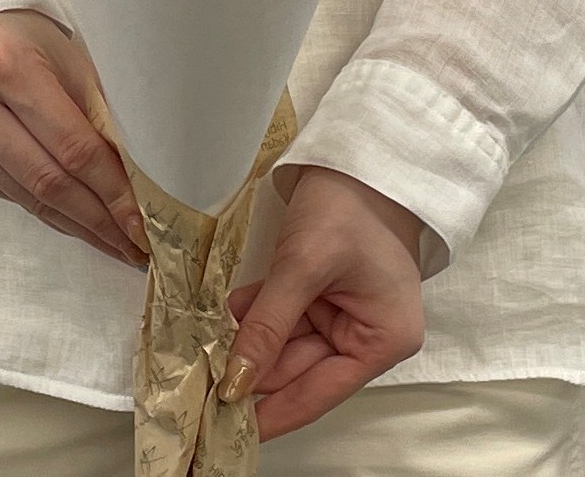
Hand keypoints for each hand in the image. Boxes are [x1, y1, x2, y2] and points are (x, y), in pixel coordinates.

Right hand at [0, 9, 149, 267]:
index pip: (72, 145)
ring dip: (74, 225)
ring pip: (26, 197)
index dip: (111, 189)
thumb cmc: (25, 42)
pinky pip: (6, 194)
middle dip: (97, 220)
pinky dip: (44, 210)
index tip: (141, 222)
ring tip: (112, 242)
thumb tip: (128, 184)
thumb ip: (94, 116)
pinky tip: (73, 220)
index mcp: (9, 66)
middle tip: (134, 246)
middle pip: (47, 180)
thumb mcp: (68, 62)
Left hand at [220, 165, 425, 439]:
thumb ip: (269, 326)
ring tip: (207, 348)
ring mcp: (345, 311)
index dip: (271, 413)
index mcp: (382, 340)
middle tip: (203, 388)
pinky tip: (229, 314)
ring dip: (250, 341)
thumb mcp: (304, 265)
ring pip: (286, 342)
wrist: (356, 150)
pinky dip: (258, 314)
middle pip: (300, 369)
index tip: (227, 434)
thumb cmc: (348, 205)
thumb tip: (236, 381)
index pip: (317, 393)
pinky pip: (285, 315)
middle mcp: (367, 334)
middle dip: (253, 372)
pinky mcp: (324, 289)